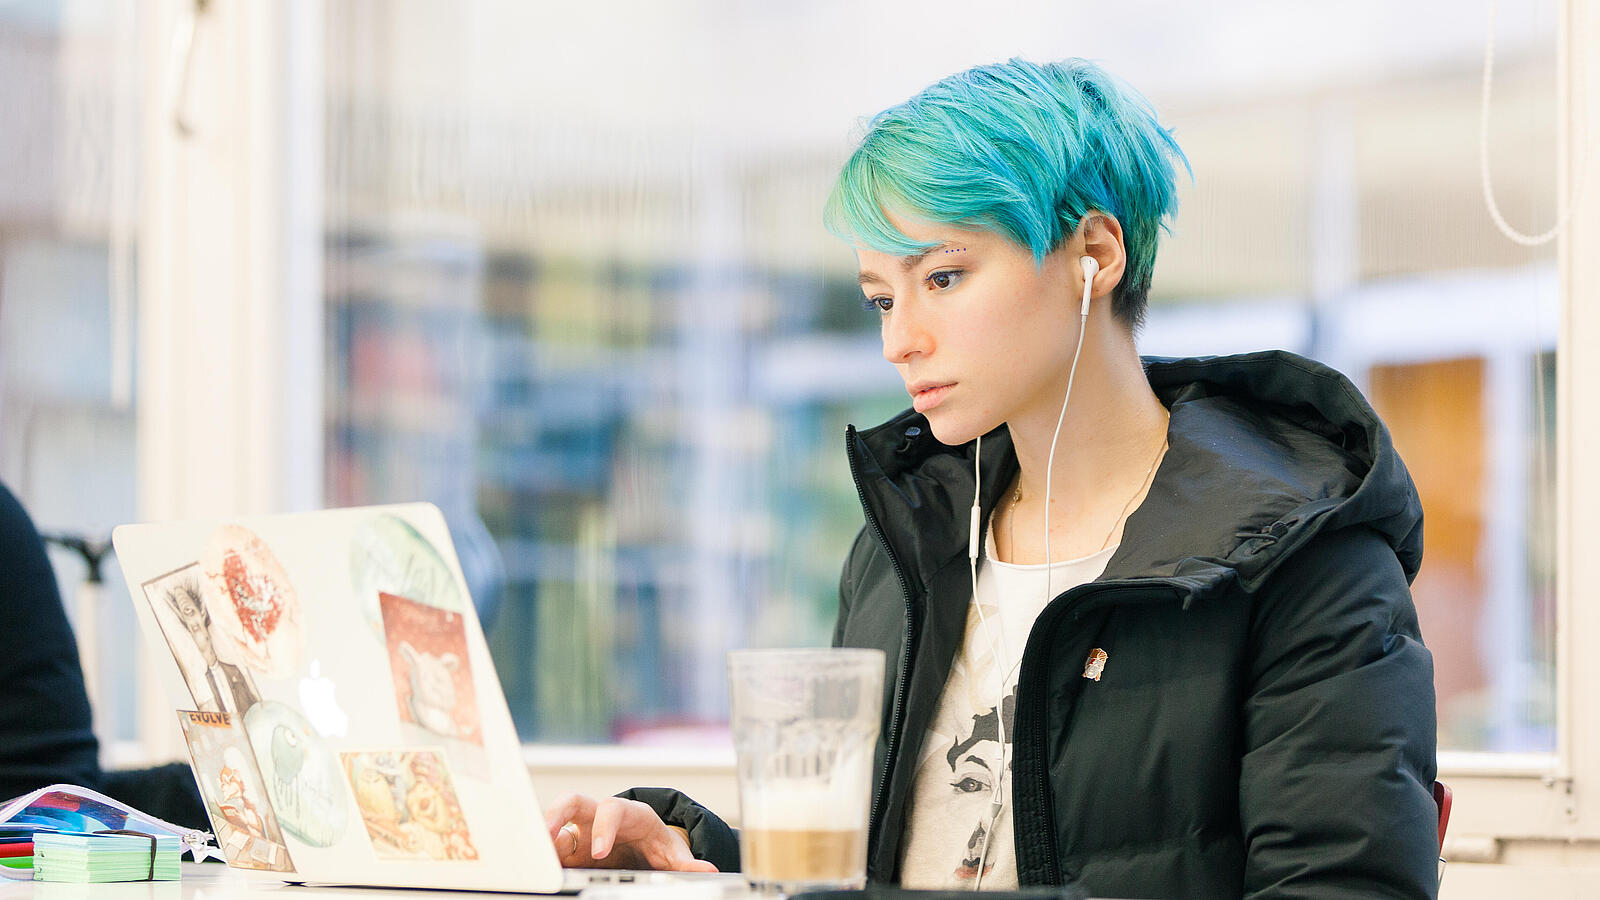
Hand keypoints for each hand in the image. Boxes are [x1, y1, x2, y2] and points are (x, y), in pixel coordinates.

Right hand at [543, 793, 719, 872]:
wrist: (644, 842)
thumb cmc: (655, 842)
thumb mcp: (672, 852)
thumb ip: (686, 863)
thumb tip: (708, 870)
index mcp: (629, 814)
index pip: (613, 810)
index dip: (604, 828)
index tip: (599, 852)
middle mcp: (599, 817)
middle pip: (572, 801)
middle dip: (555, 814)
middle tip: (544, 836)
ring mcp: (581, 832)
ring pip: (554, 825)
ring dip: (542, 839)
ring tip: (531, 858)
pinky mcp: (571, 850)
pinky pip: (551, 849)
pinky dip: (542, 858)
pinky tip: (535, 869)